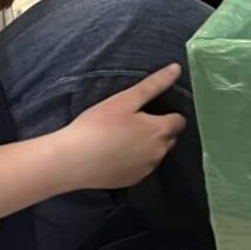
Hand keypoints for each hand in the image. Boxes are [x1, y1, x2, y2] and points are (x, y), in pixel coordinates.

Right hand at [51, 66, 188, 193]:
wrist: (71, 161)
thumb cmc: (98, 125)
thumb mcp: (125, 100)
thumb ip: (154, 84)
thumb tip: (177, 68)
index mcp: (161, 131)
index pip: (179, 120)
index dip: (167, 114)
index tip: (149, 112)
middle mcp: (160, 152)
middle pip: (170, 138)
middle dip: (159, 130)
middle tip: (133, 124)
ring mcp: (147, 169)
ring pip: (156, 154)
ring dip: (148, 146)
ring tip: (123, 139)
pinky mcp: (133, 180)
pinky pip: (142, 167)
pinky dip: (135, 161)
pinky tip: (116, 155)